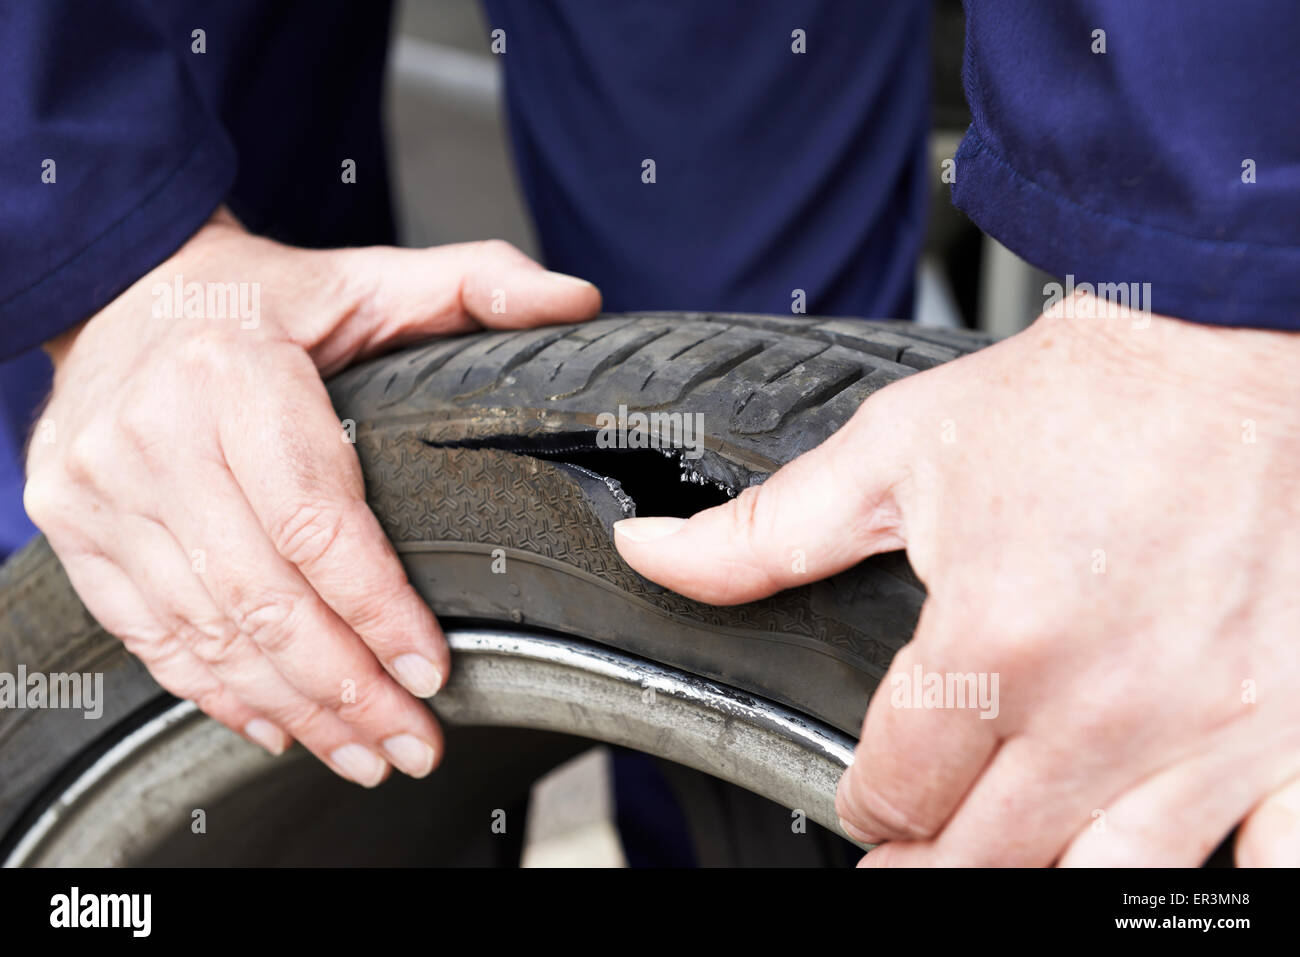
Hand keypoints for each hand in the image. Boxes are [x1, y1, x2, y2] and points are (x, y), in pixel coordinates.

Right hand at [26, 208, 600, 784]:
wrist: (121, 290)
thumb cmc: (262, 299)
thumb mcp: (369, 278)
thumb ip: (477, 284)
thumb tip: (579, 300)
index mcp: (231, 372)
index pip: (316, 521)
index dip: (379, 609)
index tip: (432, 672)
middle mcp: (151, 435)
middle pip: (263, 596)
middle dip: (348, 687)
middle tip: (412, 742)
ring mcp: (99, 489)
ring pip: (208, 631)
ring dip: (293, 706)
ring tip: (363, 751)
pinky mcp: (74, 529)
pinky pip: (148, 634)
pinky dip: (217, 691)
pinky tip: (278, 723)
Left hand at [614, 293, 1299, 864]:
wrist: (1221, 345)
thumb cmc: (1070, 398)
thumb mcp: (891, 454)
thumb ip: (762, 533)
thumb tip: (651, 552)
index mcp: (991, 641)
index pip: (895, 789)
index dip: (862, 805)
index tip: (865, 798)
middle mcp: (1100, 706)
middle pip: (985, 856)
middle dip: (926, 863)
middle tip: (908, 856)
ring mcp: (1208, 731)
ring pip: (1101, 883)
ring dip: (1034, 880)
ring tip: (1003, 863)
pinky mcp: (1292, 728)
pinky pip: (1272, 863)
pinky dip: (1218, 882)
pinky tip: (1158, 866)